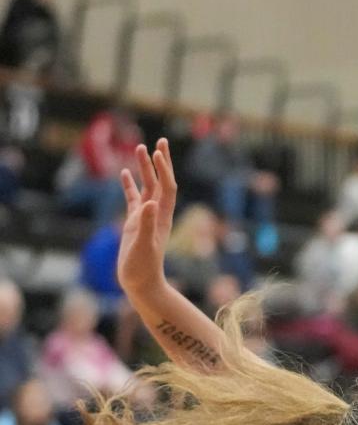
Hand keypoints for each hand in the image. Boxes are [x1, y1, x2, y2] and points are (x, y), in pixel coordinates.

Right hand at [117, 138, 177, 296]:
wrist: (141, 284)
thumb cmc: (143, 268)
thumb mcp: (143, 246)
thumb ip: (145, 224)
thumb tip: (149, 203)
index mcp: (162, 217)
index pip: (166, 187)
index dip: (164, 170)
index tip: (158, 152)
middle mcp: (156, 214)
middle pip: (160, 182)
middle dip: (161, 162)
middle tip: (160, 140)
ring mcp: (145, 217)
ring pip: (147, 187)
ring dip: (145, 169)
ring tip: (140, 148)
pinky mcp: (134, 223)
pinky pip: (133, 199)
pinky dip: (130, 185)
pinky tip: (124, 173)